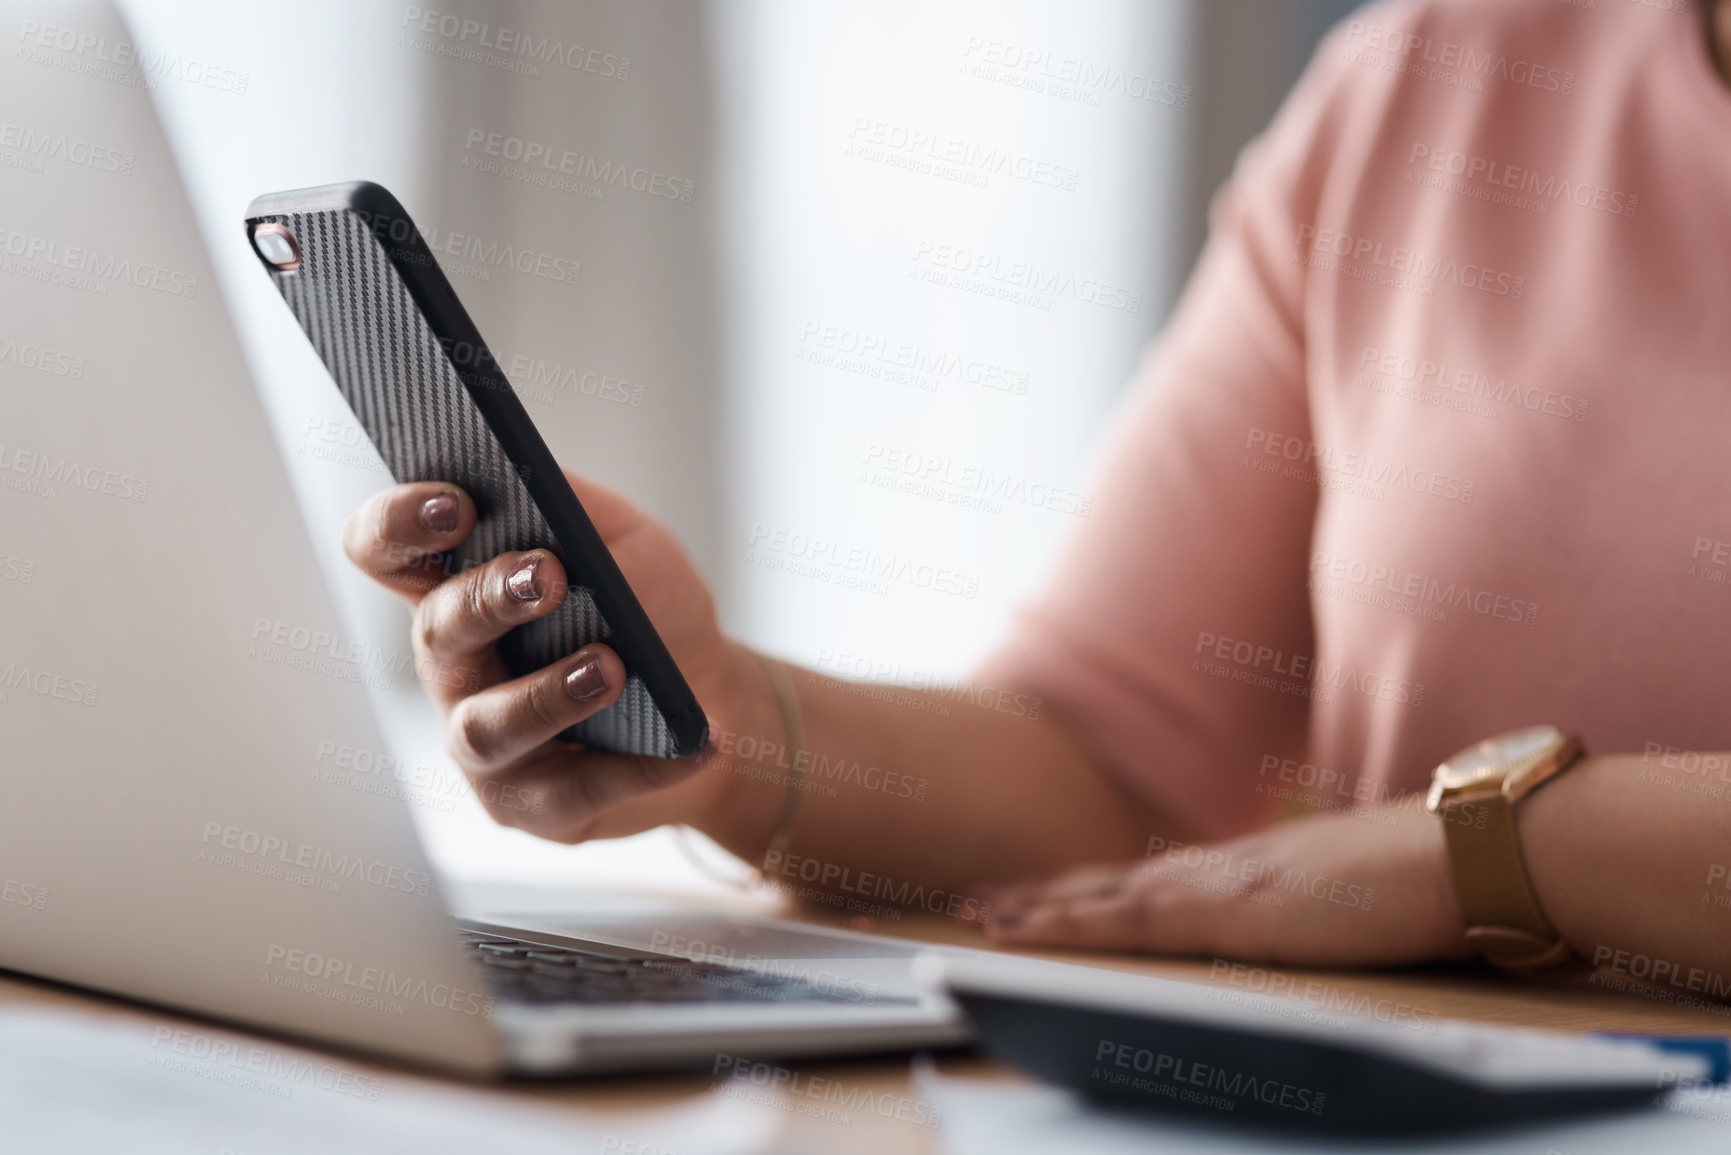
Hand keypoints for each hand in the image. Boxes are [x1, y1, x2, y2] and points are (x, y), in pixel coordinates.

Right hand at [341, 470, 778, 843]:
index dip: (398, 525)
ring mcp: (482, 741)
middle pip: (436, 630)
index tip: (453, 505)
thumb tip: (544, 490)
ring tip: (612, 667)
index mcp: (459, 584)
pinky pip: (574, 791)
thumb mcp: (625, 539)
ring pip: (486, 727)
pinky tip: (694, 742)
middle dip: (488, 598)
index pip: (386, 549)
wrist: (710, 696)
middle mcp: (455, 665)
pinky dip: (638, 768)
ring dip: (546, 695)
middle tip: (550, 575)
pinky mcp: (530, 804)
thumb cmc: (649, 609)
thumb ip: (578, 510)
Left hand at [982, 802, 1471, 966]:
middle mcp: (1231, 868)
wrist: (1483, 849)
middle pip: (1119, 884)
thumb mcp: (1368, 900)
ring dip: (1043, 909)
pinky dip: (1073, 925)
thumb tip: (1320, 926)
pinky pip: (1132, 921)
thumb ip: (1329, 911)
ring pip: (1111, 897)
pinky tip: (1032, 931)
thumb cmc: (1445, 877)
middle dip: (1048, 896)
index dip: (1100, 891)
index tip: (1049, 895)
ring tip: (984, 915)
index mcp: (1261, 870)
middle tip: (982, 903)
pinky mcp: (1235, 908)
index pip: (1160, 882)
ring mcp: (1229, 883)